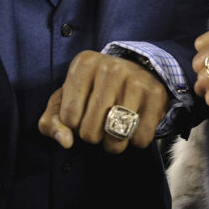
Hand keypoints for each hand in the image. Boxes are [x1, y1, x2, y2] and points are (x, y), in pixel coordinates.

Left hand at [38, 51, 168, 153]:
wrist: (136, 72)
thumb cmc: (93, 90)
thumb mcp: (66, 99)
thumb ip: (52, 122)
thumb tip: (67, 142)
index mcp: (84, 64)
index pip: (69, 117)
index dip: (73, 125)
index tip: (82, 114)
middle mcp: (111, 67)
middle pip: (90, 130)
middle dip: (92, 136)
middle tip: (99, 125)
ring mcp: (136, 80)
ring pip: (116, 137)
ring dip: (113, 144)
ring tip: (113, 131)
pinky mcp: (156, 94)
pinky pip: (140, 138)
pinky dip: (135, 142)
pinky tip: (133, 127)